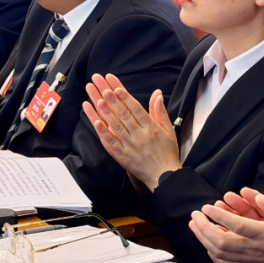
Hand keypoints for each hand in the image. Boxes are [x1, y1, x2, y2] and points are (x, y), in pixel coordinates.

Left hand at [81, 73, 180, 189]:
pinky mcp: (122, 156)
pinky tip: (96, 122)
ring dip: (104, 111)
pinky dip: (103, 133)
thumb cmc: (167, 152)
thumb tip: (157, 94)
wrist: (164, 177)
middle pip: (122, 113)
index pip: (135, 108)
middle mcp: (139, 135)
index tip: (115, 86)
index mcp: (150, 127)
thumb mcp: (168, 130)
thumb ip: (160, 111)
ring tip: (95, 98)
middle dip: (110, 98)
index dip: (124, 96)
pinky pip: (111, 143)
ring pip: (115, 126)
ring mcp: (129, 146)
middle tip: (100, 85)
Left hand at [188, 192, 263, 262]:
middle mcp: (255, 249)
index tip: (207, 207)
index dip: (219, 216)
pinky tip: (206, 243)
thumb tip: (259, 197)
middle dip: (204, 228)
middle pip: (222, 242)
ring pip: (220, 254)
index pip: (237, 226)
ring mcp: (250, 261)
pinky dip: (212, 254)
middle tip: (195, 215)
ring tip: (195, 226)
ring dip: (204, 239)